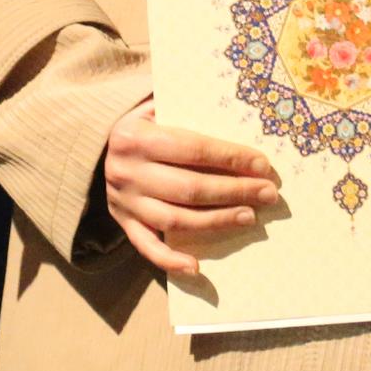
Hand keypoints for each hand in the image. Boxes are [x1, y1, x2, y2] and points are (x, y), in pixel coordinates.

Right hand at [103, 99, 279, 274]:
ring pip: (174, 220)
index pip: (194, 150)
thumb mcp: (160, 104)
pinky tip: (196, 267)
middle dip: (234, 191)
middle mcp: (127, 171)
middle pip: (189, 188)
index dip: (230, 159)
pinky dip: (170, 260)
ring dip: (215, 221)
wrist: (102, 144)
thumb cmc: (147, 121)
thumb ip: (190, 109)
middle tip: (268, 193)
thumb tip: (241, 117)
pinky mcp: (123, 223)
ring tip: (249, 217)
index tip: (262, 165)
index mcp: (138, 136)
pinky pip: (146, 247)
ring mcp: (124, 202)